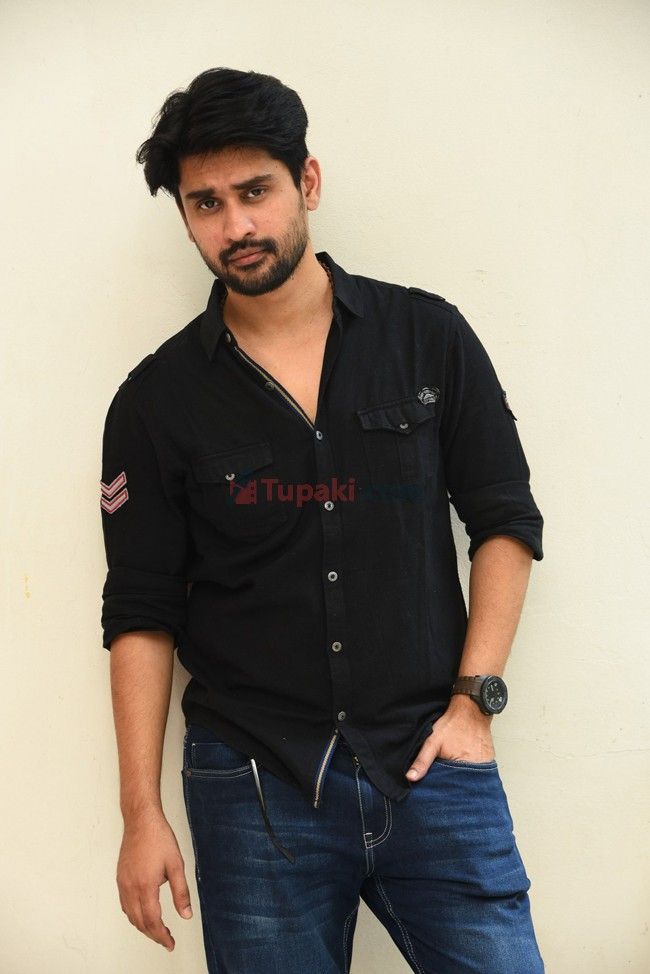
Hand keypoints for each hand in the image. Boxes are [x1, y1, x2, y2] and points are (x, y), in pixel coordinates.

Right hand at [116, 807, 192, 951]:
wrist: (141, 820)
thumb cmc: (158, 838)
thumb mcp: (176, 864)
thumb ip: (181, 892)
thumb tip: (186, 914)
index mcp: (146, 886)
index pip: (152, 921)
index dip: (162, 936)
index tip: (170, 943)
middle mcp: (131, 888)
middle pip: (140, 922)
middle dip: (153, 935)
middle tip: (166, 940)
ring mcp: (123, 883)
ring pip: (130, 915)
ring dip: (143, 926)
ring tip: (157, 930)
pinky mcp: (120, 878)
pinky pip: (125, 905)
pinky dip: (134, 915)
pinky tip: (142, 914)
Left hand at [405, 694, 495, 780]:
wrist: (471, 709)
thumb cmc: (452, 724)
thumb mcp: (432, 741)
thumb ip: (422, 761)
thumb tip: (410, 778)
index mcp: (463, 769)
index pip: (451, 788)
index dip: (444, 789)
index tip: (438, 786)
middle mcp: (479, 770)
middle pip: (463, 785)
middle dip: (454, 785)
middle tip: (447, 776)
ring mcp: (486, 765)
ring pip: (472, 778)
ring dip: (464, 778)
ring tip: (456, 769)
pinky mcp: (490, 759)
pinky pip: (480, 771)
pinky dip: (472, 770)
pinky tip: (465, 763)